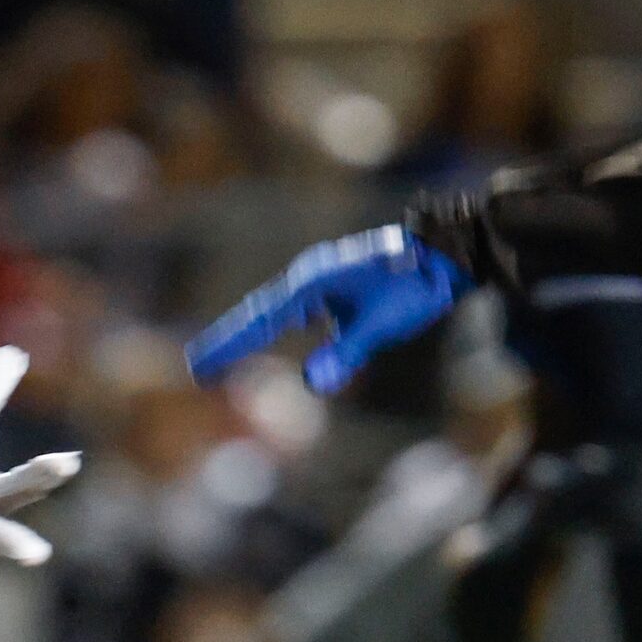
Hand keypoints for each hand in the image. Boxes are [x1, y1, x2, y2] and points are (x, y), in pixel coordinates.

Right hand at [185, 225, 471, 392]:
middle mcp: (308, 276)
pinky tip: (267, 336)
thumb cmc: (413, 289)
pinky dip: (271, 325)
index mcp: (312, 284)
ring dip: (246, 334)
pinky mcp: (331, 282)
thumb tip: (313, 385)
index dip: (230, 347)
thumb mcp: (380, 326)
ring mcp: (318, 277)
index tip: (200, 368)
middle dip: (228, 342)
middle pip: (257, 314)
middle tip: (196, 369)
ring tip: (217, 359)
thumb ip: (346, 353)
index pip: (260, 321)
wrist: (445, 256)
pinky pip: (290, 308)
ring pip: (272, 310)